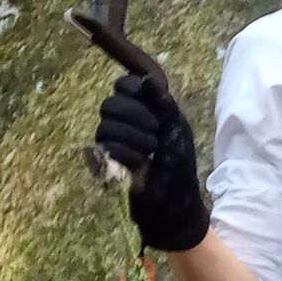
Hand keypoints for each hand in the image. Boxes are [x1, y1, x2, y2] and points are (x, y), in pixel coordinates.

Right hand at [94, 72, 210, 252]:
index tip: (150, 104)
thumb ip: (162, 103)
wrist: (173, 201)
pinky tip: (138, 164)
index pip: (123, 85)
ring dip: (133, 139)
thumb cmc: (179, 165)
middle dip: (135, 118)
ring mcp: (111, 143)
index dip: (132, 91)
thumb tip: (146, 79)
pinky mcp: (103, 163)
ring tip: (150, 152)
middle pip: (110, 104)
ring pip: (105, 125)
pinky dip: (124, 154)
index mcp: (141, 109)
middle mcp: (122, 122)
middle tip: (155, 133)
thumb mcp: (177, 129)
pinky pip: (103, 148)